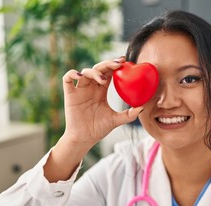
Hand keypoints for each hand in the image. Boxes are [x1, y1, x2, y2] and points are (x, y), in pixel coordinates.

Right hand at [44, 57, 143, 181]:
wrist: (84, 139)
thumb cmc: (98, 129)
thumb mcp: (116, 120)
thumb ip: (129, 114)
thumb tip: (143, 107)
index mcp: (101, 91)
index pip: (108, 73)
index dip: (115, 65)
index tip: (124, 61)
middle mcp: (91, 88)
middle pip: (98, 69)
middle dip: (107, 64)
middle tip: (118, 64)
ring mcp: (80, 90)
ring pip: (85, 72)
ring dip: (94, 72)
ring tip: (103, 80)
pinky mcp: (70, 95)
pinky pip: (67, 79)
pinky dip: (72, 74)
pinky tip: (80, 75)